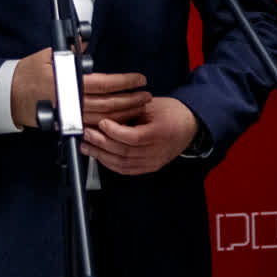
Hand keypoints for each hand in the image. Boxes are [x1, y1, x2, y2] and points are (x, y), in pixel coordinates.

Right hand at [9, 47, 146, 129]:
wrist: (8, 94)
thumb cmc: (25, 74)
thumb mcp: (47, 55)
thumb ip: (70, 49)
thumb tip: (84, 41)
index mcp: (69, 81)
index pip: (105, 83)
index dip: (125, 82)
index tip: (138, 80)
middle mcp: (72, 100)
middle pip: (109, 104)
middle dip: (131, 100)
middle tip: (145, 96)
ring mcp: (69, 114)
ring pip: (104, 118)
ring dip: (124, 114)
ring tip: (138, 109)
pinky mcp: (66, 123)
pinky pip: (92, 127)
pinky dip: (108, 125)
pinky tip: (119, 121)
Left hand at [79, 96, 197, 174]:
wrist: (190, 125)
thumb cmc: (171, 112)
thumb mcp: (152, 106)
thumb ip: (130, 113)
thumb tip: (104, 115)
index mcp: (161, 133)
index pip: (134, 137)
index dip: (115, 132)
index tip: (101, 123)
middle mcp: (158, 151)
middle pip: (125, 152)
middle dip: (102, 143)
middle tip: (86, 134)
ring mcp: (154, 162)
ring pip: (123, 164)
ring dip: (102, 156)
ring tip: (87, 146)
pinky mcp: (150, 167)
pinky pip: (127, 170)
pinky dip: (110, 164)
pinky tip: (99, 156)